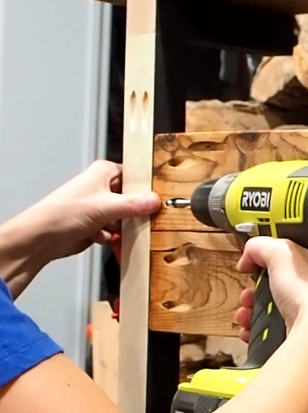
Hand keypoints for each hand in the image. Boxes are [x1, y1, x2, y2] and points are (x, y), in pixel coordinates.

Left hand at [0, 160, 160, 297]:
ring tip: (127, 230)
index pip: (136, 174)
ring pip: (125, 215)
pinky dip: (115, 236)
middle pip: (132, 197)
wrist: (40, 240)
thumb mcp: (107, 206)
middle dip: (139, 210)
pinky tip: (110, 238)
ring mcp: (99, 206)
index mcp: (104, 172)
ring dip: (127, 226)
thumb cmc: (61, 214)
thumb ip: (135, 204)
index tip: (161, 196)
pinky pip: (116, 230)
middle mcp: (101, 187)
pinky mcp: (96, 224)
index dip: (148, 186)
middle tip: (148, 217)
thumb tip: (155, 200)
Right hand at [232, 237, 307, 341]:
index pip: (297, 254)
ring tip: (246, 313)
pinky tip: (250, 328)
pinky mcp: (304, 333)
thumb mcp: (281, 251)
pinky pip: (275, 330)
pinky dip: (259, 329)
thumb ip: (263, 246)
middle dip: (257, 289)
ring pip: (276, 308)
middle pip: (281, 284)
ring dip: (254, 310)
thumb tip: (250, 253)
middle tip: (248, 293)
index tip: (256, 261)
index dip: (273, 258)